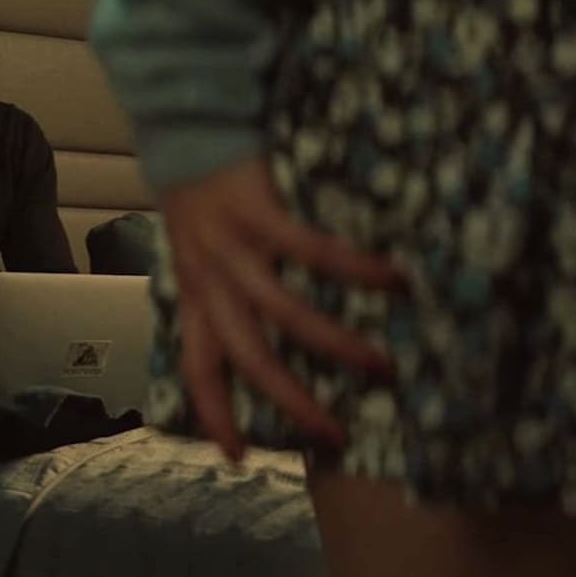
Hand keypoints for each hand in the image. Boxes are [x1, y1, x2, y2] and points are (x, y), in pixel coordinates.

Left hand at [162, 157, 403, 460]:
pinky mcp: (256, 210)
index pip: (198, 368)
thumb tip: (264, 323)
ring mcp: (232, 246)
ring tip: (379, 365)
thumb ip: (223, 285)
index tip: (240, 457)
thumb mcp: (198, 247)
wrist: (185, 120)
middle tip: (332, 433)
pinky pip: (310, 248)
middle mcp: (209, 278)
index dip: (215, 415)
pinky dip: (352, 268)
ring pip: (283, 312)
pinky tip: (390, 277)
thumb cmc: (202, 187)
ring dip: (333, 344)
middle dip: (290, 401)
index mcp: (195, 292)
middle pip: (248, 357)